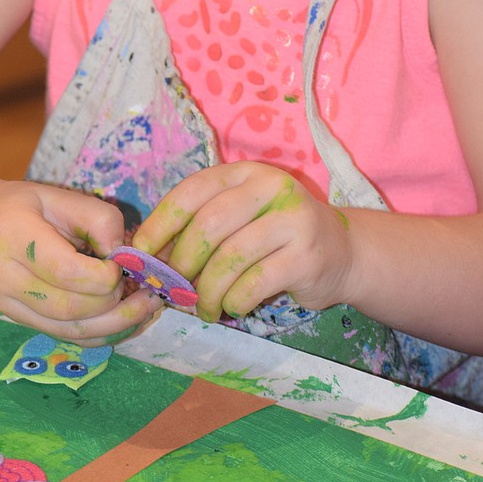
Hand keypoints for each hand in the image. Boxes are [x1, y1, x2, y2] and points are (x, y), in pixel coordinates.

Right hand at [0, 182, 161, 343]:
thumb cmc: (25, 207)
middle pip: (69, 308)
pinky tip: (126, 320)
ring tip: (147, 308)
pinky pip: (66, 337)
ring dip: (116, 325)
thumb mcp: (61, 195)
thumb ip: (98, 219)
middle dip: (114, 302)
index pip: (65, 271)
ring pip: (69, 331)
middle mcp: (3, 277)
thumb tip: (125, 255)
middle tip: (141, 287)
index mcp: (13, 236)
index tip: (124, 264)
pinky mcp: (19, 321)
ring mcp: (8, 306)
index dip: (104, 275)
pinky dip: (101, 334)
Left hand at [133, 161, 352, 321]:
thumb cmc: (276, 238)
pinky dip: (235, 301)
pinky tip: (233, 306)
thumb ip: (200, 229)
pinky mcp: (307, 255)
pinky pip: (255, 282)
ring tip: (203, 308)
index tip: (139, 255)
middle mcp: (270, 187)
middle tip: (175, 289)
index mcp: (244, 173)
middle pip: (209, 225)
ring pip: (230, 258)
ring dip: (208, 291)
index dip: (160, 224)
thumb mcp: (240, 219)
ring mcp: (292, 219)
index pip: (191, 192)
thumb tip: (148, 259)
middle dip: (183, 263)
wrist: (343, 252)